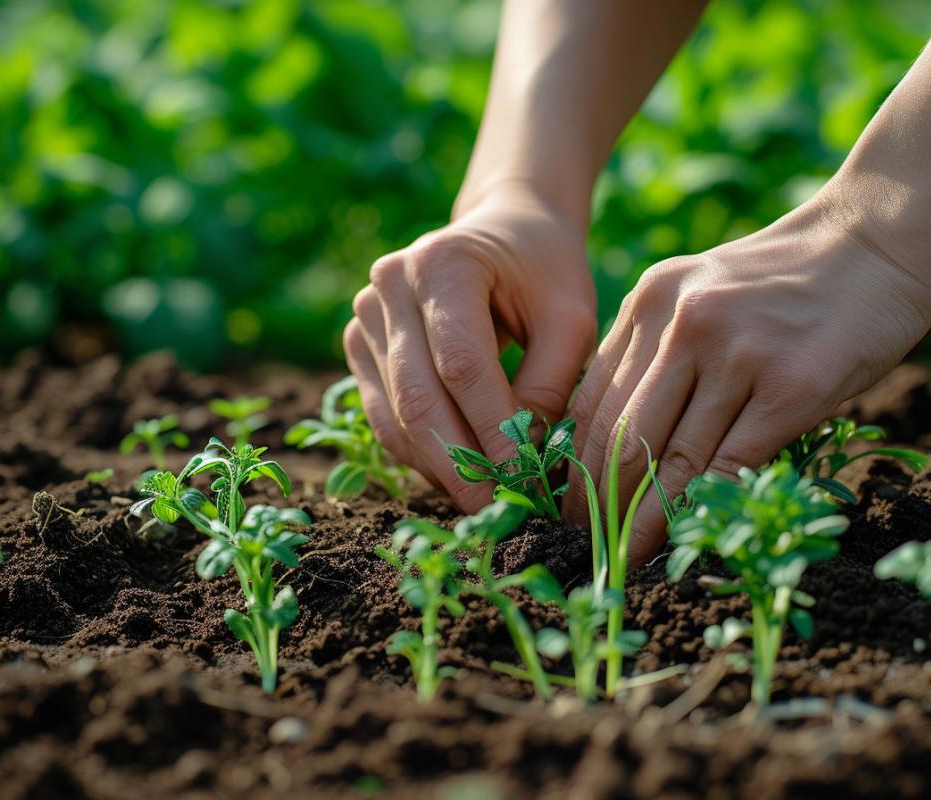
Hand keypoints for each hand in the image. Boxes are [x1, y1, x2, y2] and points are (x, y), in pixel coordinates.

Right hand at [344, 188, 596, 512]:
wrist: (505, 233)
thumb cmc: (546, 274)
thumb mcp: (571, 318)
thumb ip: (551, 384)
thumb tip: (524, 462)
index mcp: (445, 262)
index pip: (462, 364)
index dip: (492, 427)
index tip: (524, 478)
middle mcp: (390, 283)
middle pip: (418, 395)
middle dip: (461, 464)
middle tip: (498, 511)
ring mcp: (365, 313)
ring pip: (395, 415)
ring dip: (439, 467)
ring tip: (485, 502)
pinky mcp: (359, 343)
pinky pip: (385, 416)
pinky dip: (421, 454)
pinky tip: (460, 477)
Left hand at [563, 191, 930, 566]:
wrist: (877, 243)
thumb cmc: (789, 282)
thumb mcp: (702, 294)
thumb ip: (658, 351)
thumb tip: (623, 445)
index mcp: (650, 301)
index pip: (592, 402)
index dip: (574, 469)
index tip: (568, 511)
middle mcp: (683, 323)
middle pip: (622, 437)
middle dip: (600, 506)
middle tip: (590, 550)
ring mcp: (738, 353)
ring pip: (672, 460)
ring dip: (646, 521)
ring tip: (630, 559)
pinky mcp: (792, 386)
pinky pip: (733, 464)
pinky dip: (708, 509)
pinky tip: (693, 538)